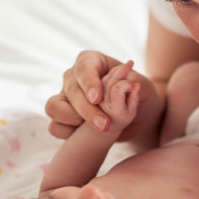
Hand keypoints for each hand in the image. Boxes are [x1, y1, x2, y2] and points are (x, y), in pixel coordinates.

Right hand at [45, 50, 160, 141]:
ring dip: (72, 120)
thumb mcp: (144, 87)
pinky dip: (66, 133)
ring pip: (54, 107)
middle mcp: (74, 77)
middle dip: (86, 109)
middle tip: (104, 125)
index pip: (84, 67)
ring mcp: (65, 98)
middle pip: (71, 90)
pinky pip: (55, 126)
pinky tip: (84, 137)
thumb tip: (127, 83)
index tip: (98, 98)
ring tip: (96, 129)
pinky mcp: (63, 118)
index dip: (89, 82)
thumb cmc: (139, 95)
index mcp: (91, 61)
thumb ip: (135, 83)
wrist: (139, 116)